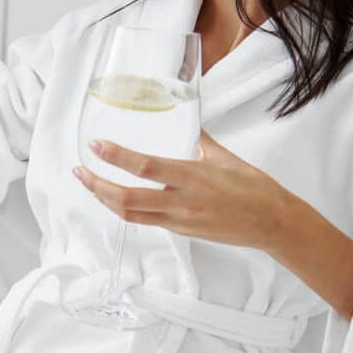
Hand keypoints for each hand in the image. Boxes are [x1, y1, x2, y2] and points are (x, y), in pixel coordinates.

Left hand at [73, 131, 290, 251]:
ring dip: (106, 200)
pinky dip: (124, 210)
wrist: (273, 223)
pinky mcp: (181, 232)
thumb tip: (186, 120)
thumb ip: (199, 139)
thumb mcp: (224, 156)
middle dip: (97, 186)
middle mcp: (182, 201)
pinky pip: (144, 221)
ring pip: (131, 214)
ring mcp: (179, 220)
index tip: (96, 146)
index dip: (117, 157)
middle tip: (79, 172)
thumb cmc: (253, 187)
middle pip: (127, 198)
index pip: (145, 167)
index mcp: (193, 176)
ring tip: (90, 184)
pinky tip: (114, 199)